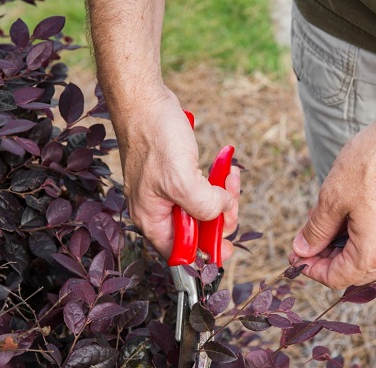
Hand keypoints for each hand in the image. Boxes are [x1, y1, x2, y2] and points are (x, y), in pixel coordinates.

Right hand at [113, 88, 239, 260]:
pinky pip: (201, 189)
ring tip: (230, 177)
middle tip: (231, 201)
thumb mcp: (182, 179)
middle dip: (219, 218)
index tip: (226, 247)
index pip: (180, 254)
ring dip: (222, 197)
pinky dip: (216, 183)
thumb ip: (204, 206)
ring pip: (202, 209)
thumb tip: (222, 211)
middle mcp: (158, 210)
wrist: (145, 103)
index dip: (204, 255)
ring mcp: (166, 193)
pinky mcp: (175, 177)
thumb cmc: (155, 138)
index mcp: (152, 219)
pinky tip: (225, 169)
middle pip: (196, 232)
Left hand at [289, 94, 375, 288]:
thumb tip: (302, 250)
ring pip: (367, 255)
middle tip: (304, 241)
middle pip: (353, 271)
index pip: (337, 278)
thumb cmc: (375, 163)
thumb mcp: (333, 198)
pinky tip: (342, 213)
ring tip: (320, 221)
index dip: (312, 270)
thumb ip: (316, 230)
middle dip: (325, 258)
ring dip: (340, 245)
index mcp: (374, 251)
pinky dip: (357, 234)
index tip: (295, 257)